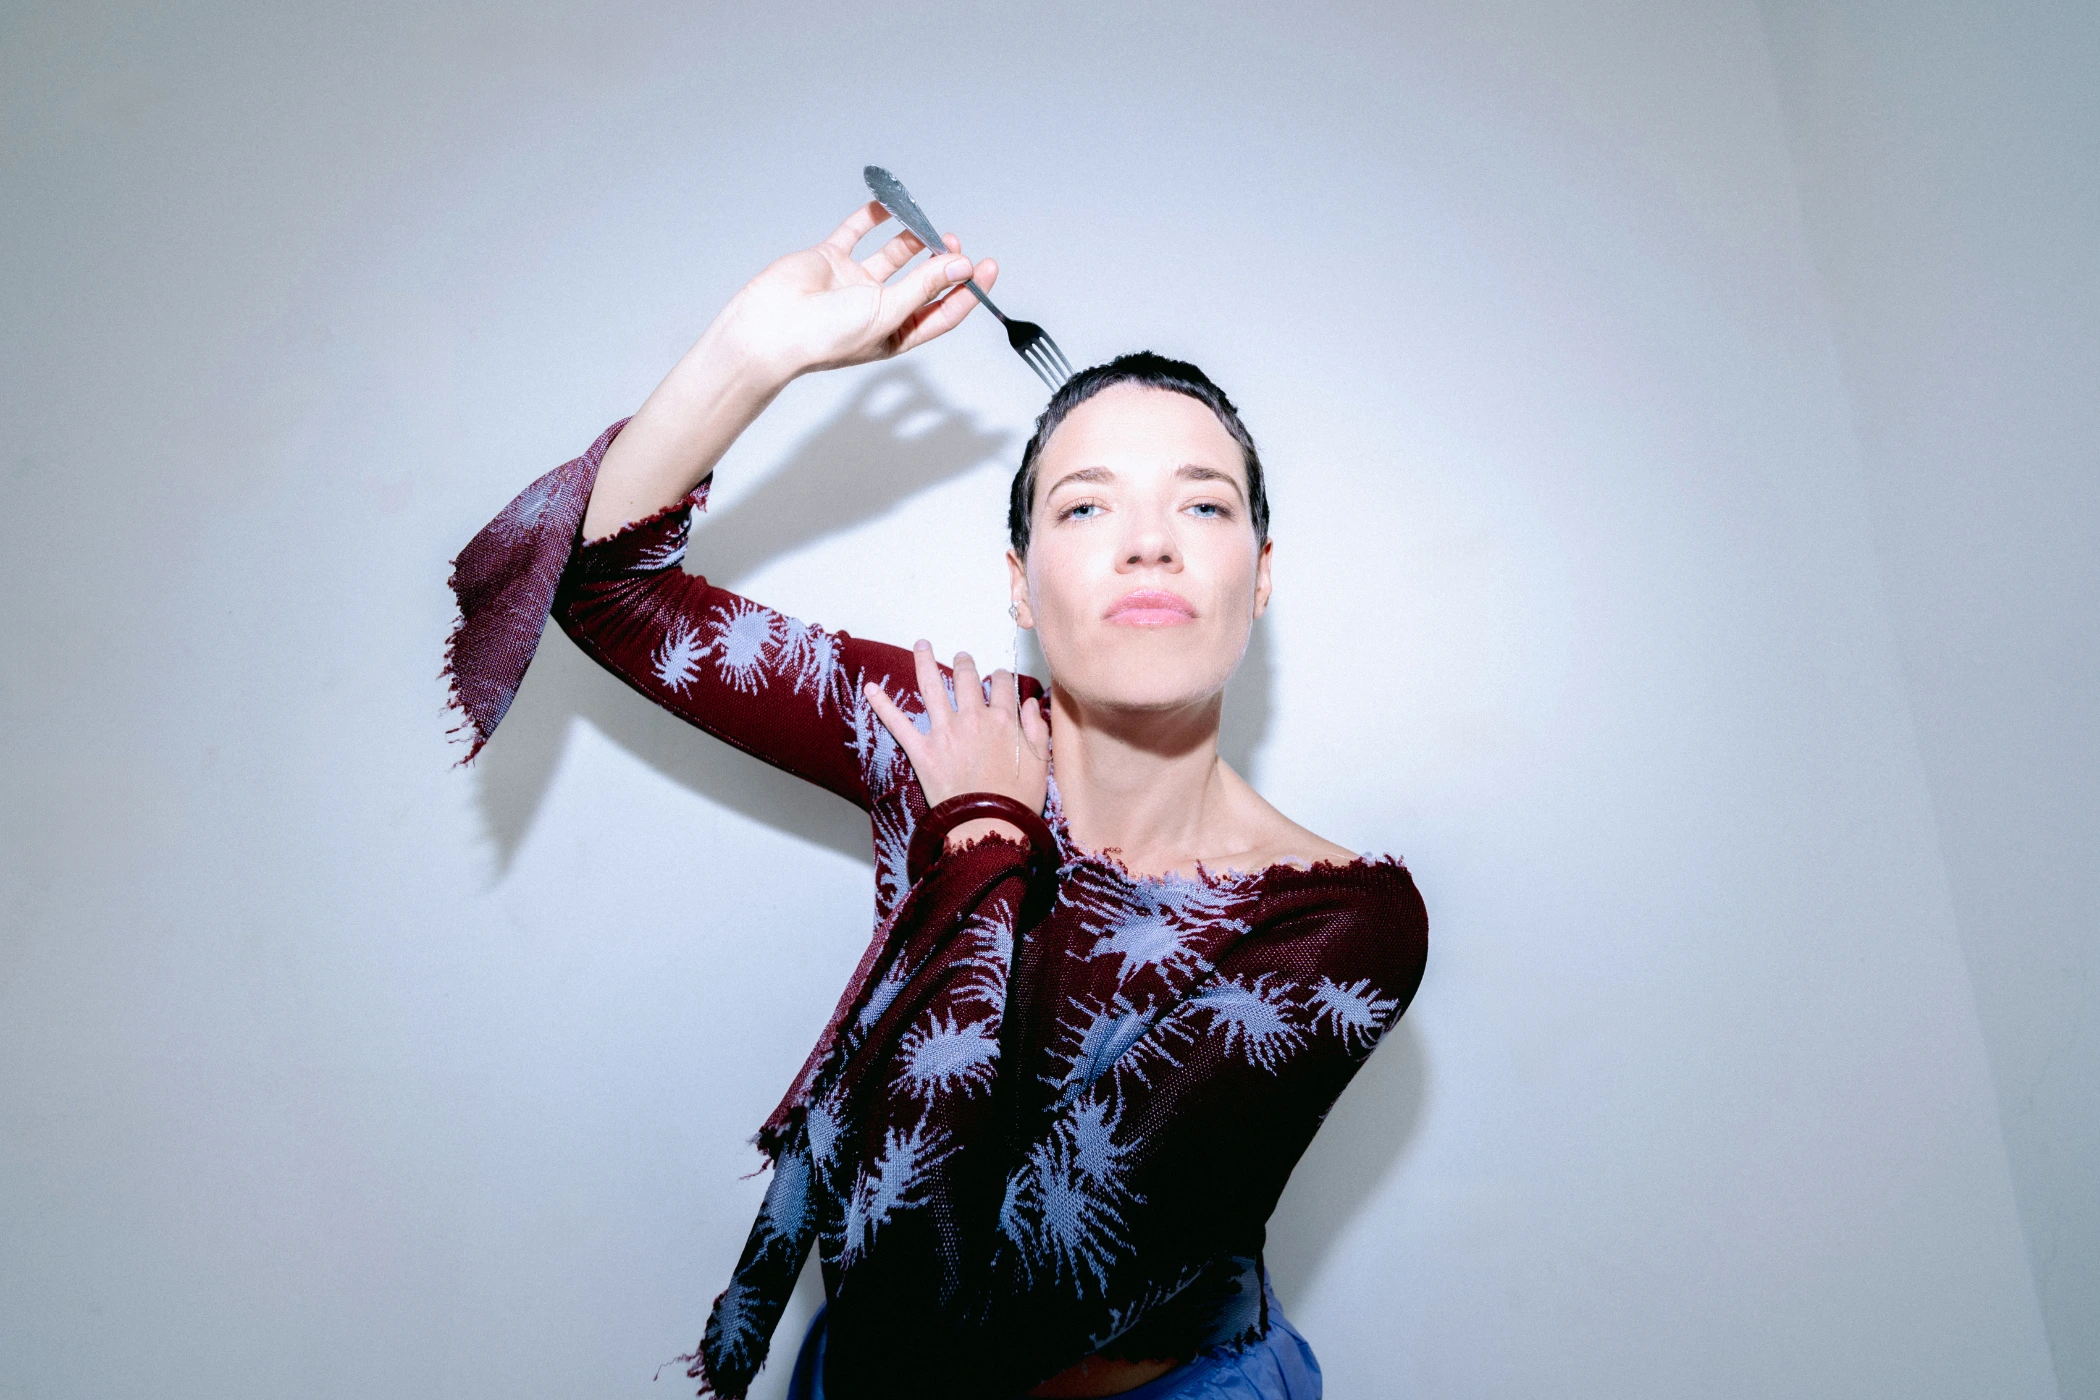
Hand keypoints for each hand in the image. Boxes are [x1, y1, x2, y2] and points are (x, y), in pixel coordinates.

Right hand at [718, 200, 999, 381]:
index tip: (987, 268)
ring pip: (891, 256)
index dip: (967, 292)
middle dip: (941, 263)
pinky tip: (889, 204)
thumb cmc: (826, 337)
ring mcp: (853, 284)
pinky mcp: (830, 260)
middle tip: (953, 243)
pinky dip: (871, 218)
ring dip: (912, 239)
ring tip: (929, 227)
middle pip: (921, 282)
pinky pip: (855, 234)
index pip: (941, 313)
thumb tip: (959, 266)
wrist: (771, 328)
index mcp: (894, 334)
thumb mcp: (887, 313)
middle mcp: (876, 309)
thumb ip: (923, 286)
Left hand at [863, 642, 1049, 851]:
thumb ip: (1037, 729)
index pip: (1003, 685)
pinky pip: (898, 723)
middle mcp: (973, 718)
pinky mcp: (922, 751)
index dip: (1002, 678)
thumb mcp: (1040, 763)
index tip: (999, 678)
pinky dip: (883, 705)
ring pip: (932, 686)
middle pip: (967, 678)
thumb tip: (1030, 705)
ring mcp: (945, 733)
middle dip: (965, 663)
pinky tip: (870, 688)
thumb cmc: (1017, 800)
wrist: (989, 827)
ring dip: (925, 662)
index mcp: (1003, 720)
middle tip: (962, 657)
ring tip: (921, 646)